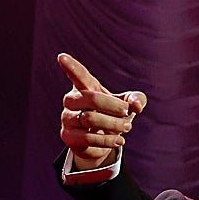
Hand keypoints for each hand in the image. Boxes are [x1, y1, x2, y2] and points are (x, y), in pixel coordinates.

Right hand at [58, 53, 147, 170]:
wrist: (101, 142)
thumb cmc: (113, 116)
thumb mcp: (127, 104)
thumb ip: (136, 99)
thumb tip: (136, 105)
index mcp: (84, 86)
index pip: (78, 75)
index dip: (70, 66)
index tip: (62, 56)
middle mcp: (71, 100)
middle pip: (92, 99)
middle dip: (115, 107)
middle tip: (127, 113)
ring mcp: (67, 118)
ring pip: (90, 119)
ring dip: (114, 124)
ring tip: (127, 127)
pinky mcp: (68, 136)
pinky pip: (88, 138)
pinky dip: (108, 140)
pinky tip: (120, 140)